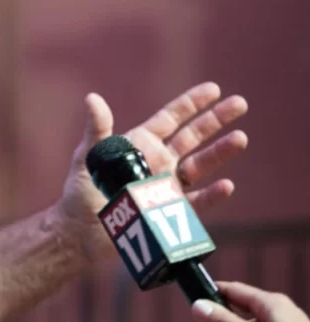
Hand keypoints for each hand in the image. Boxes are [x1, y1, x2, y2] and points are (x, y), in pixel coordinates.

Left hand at [56, 82, 247, 261]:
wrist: (80, 232)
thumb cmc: (81, 191)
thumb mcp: (89, 156)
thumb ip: (97, 129)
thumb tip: (92, 97)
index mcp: (141, 144)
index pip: (171, 118)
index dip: (192, 104)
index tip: (214, 89)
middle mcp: (159, 162)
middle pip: (193, 136)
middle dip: (216, 120)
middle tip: (240, 103)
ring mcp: (168, 187)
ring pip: (201, 165)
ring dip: (219, 153)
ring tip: (240, 138)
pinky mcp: (171, 212)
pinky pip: (197, 202)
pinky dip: (212, 195)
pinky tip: (226, 185)